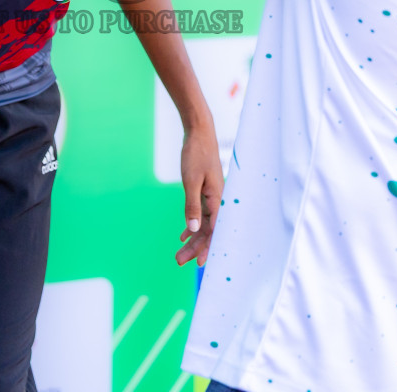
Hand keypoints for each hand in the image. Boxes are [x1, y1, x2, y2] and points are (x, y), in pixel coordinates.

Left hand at [175, 120, 223, 266]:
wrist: (199, 133)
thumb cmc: (196, 154)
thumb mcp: (191, 181)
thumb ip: (191, 205)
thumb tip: (193, 230)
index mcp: (217, 199)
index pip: (213, 230)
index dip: (206, 247)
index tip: (199, 263)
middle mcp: (216, 200)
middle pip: (207, 230)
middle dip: (195, 247)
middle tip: (179, 262)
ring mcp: (211, 196)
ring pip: (202, 224)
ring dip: (192, 239)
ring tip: (179, 254)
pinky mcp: (204, 191)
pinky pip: (199, 214)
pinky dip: (191, 225)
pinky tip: (183, 235)